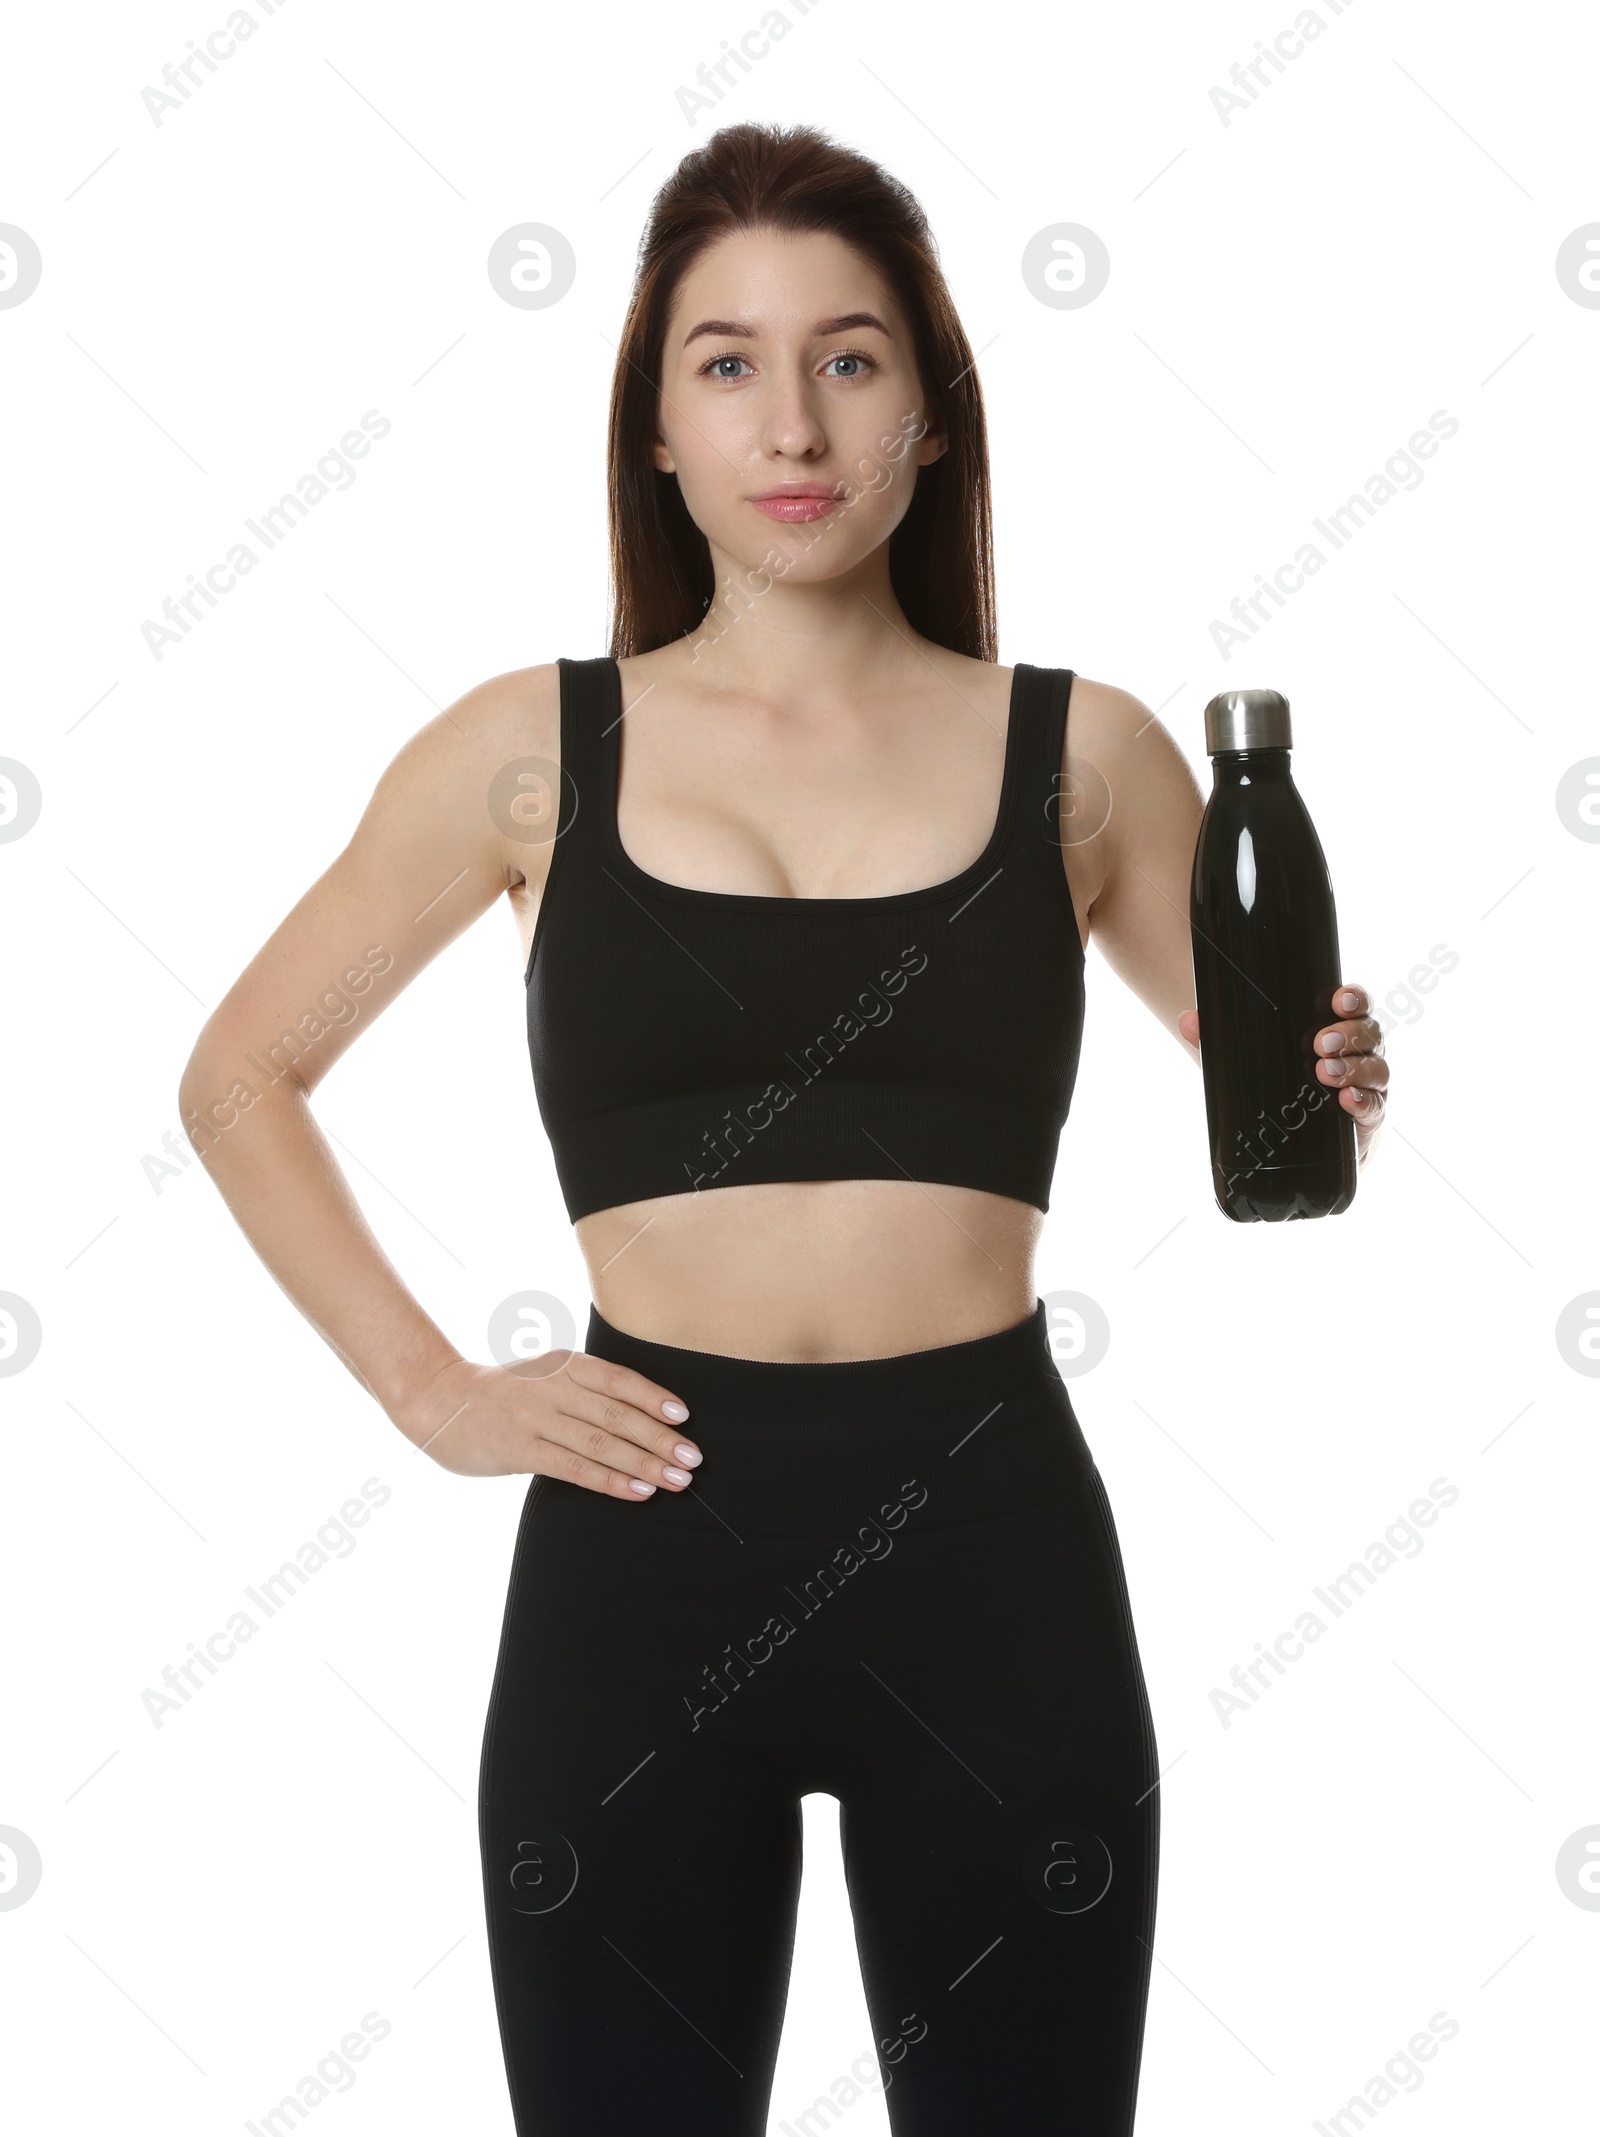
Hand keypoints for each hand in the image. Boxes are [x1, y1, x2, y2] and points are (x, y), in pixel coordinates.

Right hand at [393, 1351, 702, 1498]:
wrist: (438, 1400)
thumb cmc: (500, 1393)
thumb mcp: (543, 1376)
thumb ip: (582, 1390)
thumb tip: (638, 1418)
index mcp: (565, 1364)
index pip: (619, 1379)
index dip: (654, 1398)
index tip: (685, 1417)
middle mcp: (555, 1387)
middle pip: (618, 1414)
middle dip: (660, 1438)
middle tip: (693, 1459)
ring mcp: (537, 1418)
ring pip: (602, 1443)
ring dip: (644, 1464)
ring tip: (676, 1480)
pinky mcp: (522, 1450)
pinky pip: (575, 1468)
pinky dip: (611, 1480)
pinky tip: (637, 1492)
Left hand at [1179, 982, 1387, 1164]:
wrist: (1300, 1147)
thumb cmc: (1279, 1089)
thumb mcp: (1248, 1063)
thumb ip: (1219, 1042)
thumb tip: (1189, 1020)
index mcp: (1338, 1029)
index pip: (1355, 1005)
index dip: (1353, 998)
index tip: (1337, 999)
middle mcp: (1360, 1054)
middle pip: (1371, 1033)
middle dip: (1349, 1034)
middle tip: (1320, 1043)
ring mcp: (1369, 1086)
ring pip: (1377, 1067)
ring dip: (1355, 1068)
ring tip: (1325, 1074)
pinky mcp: (1368, 1119)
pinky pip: (1375, 1107)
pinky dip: (1363, 1102)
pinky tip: (1346, 1101)